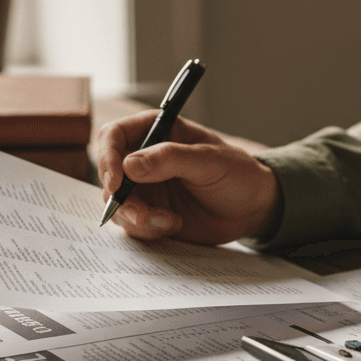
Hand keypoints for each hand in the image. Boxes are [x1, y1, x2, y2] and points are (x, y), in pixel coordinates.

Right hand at [95, 111, 279, 245]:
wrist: (252, 209)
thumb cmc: (237, 174)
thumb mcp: (210, 161)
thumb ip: (171, 159)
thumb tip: (130, 165)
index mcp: (157, 132)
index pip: (114, 135)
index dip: (108, 157)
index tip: (117, 183)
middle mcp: (144, 159)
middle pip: (109, 174)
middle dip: (121, 198)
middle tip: (142, 215)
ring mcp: (145, 188)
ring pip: (117, 203)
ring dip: (136, 217)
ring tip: (169, 222)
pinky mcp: (150, 213)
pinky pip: (132, 224)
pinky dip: (148, 229)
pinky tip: (174, 225)